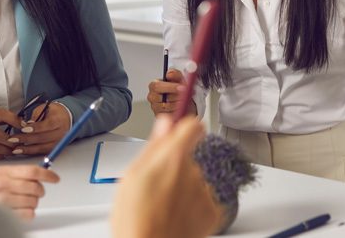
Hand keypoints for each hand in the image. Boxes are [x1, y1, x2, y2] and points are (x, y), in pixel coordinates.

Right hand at [0, 164, 59, 220]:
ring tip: (22, 203)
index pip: (33, 171)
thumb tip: (40, 172)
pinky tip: (20, 211)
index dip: (48, 175)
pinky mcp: (3, 215)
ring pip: (33, 202)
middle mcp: (2, 185)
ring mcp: (2, 201)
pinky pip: (28, 215)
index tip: (55, 178)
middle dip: (39, 191)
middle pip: (35, 187)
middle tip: (35, 193)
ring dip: (32, 203)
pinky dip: (28, 214)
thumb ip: (17, 173)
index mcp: (3, 172)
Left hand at [9, 101, 71, 155]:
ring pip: (42, 147)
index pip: (48, 125)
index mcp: (59, 120)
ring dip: (27, 149)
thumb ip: (36, 116)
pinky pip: (42, 152)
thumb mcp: (45, 108)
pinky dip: (31, 152)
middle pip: (43, 138)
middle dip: (26, 139)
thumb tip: (26, 125)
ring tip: (15, 149)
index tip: (23, 129)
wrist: (66, 118)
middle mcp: (61, 132)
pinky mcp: (54, 148)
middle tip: (13, 139)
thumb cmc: (53, 112)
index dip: (35, 128)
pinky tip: (21, 151)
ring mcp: (58, 142)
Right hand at [111, 116, 222, 237]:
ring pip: (195, 181)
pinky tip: (175, 216)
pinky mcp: (212, 212)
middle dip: (175, 167)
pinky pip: (204, 200)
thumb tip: (165, 123)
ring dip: (183, 189)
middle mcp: (194, 172)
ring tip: (162, 206)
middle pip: (188, 157)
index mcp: (174, 157)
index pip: (192, 125)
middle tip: (156, 186)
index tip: (178, 131)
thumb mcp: (131, 176)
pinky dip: (192, 207)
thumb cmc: (135, 220)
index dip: (184, 127)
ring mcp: (205, 193)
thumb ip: (153, 145)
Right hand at [146, 69, 195, 115]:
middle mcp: (152, 96)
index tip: (181, 87)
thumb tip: (169, 73)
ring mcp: (155, 107)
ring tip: (183, 99)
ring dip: (177, 103)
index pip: (157, 86)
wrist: (183, 102)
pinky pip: (168, 114)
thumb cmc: (179, 89)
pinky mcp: (159, 115)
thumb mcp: (179, 79)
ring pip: (166, 106)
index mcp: (154, 85)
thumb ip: (175, 74)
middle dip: (175, 96)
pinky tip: (180, 107)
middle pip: (161, 97)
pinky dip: (176, 110)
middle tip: (185, 94)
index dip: (170, 87)